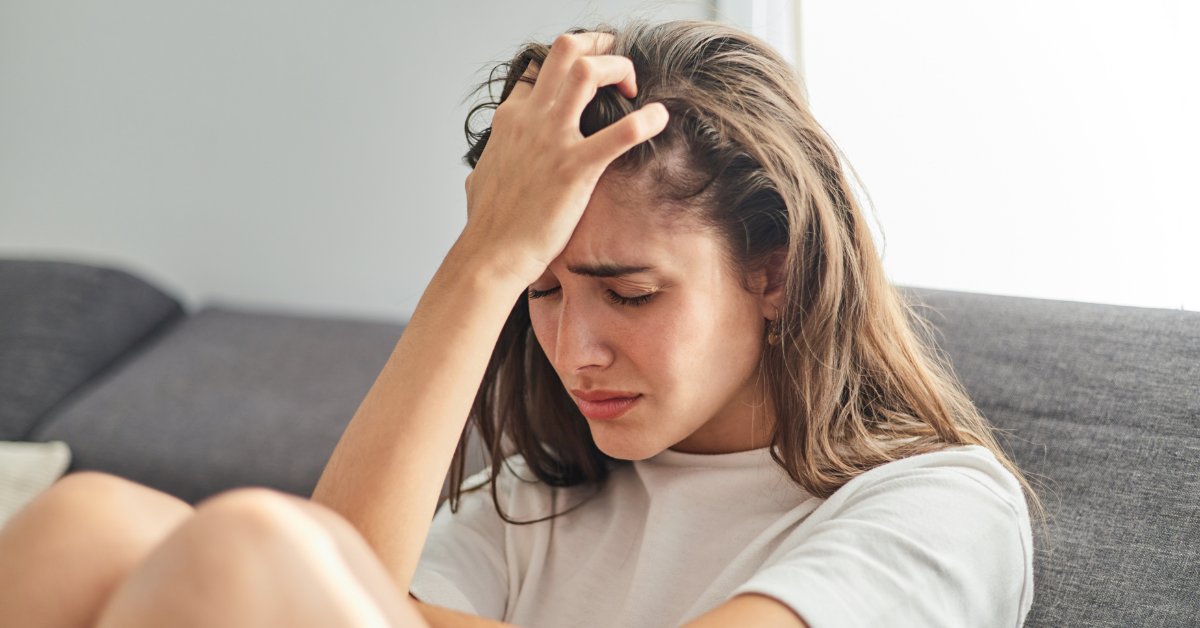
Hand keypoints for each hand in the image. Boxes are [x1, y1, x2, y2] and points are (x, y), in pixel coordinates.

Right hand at [458, 32, 669, 286]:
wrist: (491, 254)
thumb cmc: (487, 225)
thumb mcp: (478, 181)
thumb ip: (486, 165)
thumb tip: (479, 174)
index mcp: (510, 119)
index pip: (537, 70)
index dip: (564, 65)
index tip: (586, 77)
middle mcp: (531, 119)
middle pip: (565, 51)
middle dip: (598, 45)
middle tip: (618, 61)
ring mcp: (552, 140)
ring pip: (588, 71)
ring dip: (618, 68)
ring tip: (633, 86)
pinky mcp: (575, 168)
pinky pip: (620, 133)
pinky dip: (646, 120)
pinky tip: (660, 118)